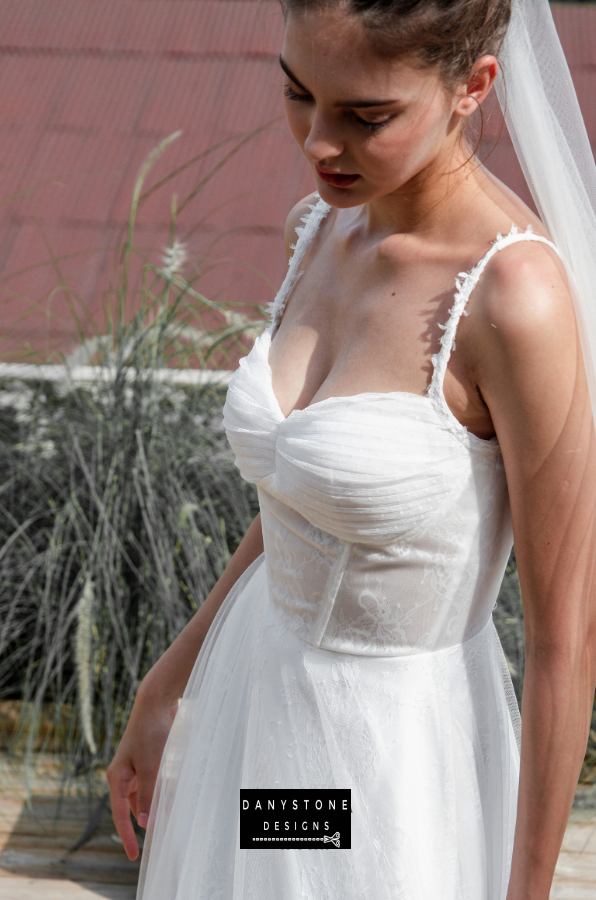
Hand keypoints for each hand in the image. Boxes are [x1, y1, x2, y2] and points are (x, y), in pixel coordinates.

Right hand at [106, 687, 178, 859]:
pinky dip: (159, 793)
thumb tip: (145, 823)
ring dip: (154, 806)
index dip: (127, 836)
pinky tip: (170, 799)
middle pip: (131, 807)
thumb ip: (148, 795)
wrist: (156, 702)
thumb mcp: (150, 767)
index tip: (134, 856)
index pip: (120, 814)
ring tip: (167, 821)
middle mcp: (122, 774)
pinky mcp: (146, 760)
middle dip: (143, 822)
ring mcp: (134, 767)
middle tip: (158, 840)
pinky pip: (151, 784)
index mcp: (117, 777)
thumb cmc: (151, 732)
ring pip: (143, 796)